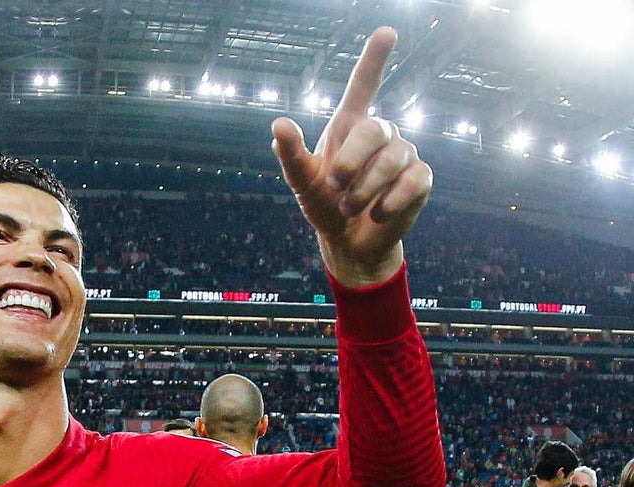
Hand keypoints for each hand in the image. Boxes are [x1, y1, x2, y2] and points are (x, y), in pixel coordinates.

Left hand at [270, 27, 431, 286]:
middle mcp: (380, 134)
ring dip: (365, 189)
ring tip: (351, 206)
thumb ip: (292, 155)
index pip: (363, 85)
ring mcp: (404, 154)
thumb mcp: (303, 182)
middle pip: (374, 128)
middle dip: (351, 160)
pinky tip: (377, 213)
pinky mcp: (420, 179)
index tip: (386, 32)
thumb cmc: (324, 204)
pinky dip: (389, 203)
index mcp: (350, 127)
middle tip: (336, 185)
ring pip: (393, 158)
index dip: (374, 59)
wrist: (348, 241)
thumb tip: (278, 125)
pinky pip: (411, 182)